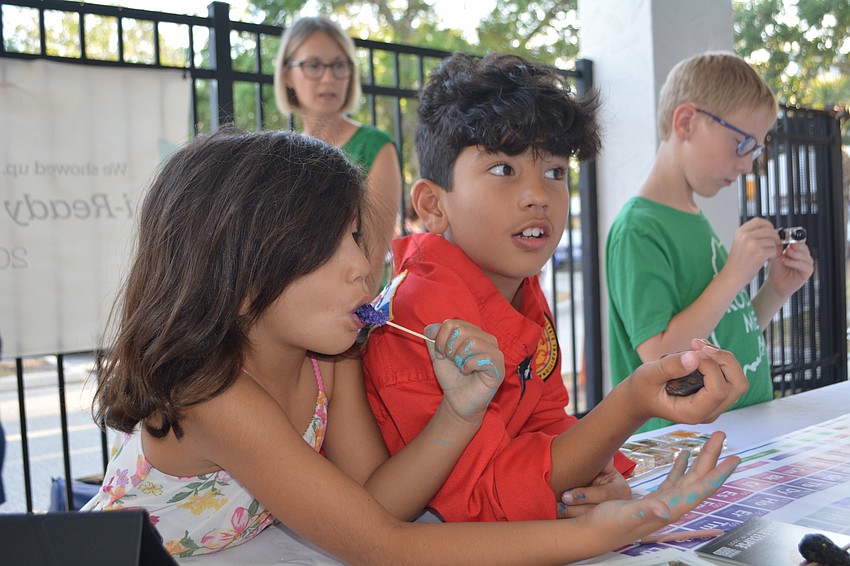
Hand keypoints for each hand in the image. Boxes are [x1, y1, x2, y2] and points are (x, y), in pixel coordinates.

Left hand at [424, 320, 504, 424]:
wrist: (457, 400)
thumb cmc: (451, 377)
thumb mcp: (437, 356)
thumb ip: (433, 340)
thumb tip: (430, 327)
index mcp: (472, 332)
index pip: (452, 323)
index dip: (441, 339)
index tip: (440, 353)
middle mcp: (486, 338)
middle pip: (461, 329)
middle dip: (449, 348)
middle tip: (451, 361)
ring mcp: (494, 351)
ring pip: (472, 341)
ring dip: (459, 357)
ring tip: (461, 366)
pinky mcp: (499, 366)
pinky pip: (483, 358)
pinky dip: (468, 366)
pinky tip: (468, 372)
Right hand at [571, 431, 739, 550]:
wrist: (593, 534)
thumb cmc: (608, 527)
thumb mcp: (626, 517)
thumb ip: (646, 512)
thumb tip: (666, 509)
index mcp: (671, 508)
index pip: (701, 489)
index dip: (719, 474)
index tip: (734, 459)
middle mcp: (672, 505)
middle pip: (699, 478)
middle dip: (712, 457)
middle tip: (722, 435)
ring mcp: (664, 501)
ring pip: (689, 477)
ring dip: (700, 459)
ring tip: (710, 442)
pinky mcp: (654, 498)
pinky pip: (673, 479)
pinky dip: (680, 466)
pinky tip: (682, 455)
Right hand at [623, 339, 748, 424]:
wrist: (640, 398)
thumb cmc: (642, 388)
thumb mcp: (649, 375)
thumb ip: (670, 367)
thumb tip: (695, 357)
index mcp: (693, 412)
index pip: (718, 390)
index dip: (710, 367)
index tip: (691, 352)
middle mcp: (709, 412)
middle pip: (737, 386)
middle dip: (724, 360)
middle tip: (699, 345)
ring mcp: (714, 405)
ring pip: (737, 380)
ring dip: (723, 358)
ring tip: (698, 344)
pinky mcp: (714, 395)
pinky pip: (729, 377)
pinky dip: (719, 360)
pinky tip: (699, 349)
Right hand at [724, 217, 781, 287]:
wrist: (732, 276)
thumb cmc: (737, 262)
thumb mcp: (740, 243)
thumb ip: (751, 235)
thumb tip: (769, 229)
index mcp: (740, 232)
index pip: (759, 221)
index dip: (768, 225)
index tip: (770, 231)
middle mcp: (746, 236)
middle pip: (769, 230)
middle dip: (775, 237)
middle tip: (774, 244)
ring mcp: (752, 244)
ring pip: (773, 240)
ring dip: (774, 248)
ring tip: (767, 254)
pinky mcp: (759, 253)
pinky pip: (774, 250)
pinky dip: (773, 255)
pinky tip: (767, 259)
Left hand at [764, 240, 813, 297]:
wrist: (775, 283)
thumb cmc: (776, 269)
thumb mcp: (775, 256)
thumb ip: (778, 247)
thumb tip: (778, 237)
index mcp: (797, 250)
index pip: (799, 240)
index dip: (794, 239)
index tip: (786, 239)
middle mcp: (803, 255)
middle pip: (803, 247)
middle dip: (795, 247)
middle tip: (786, 248)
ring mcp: (807, 263)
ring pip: (804, 255)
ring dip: (794, 255)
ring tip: (783, 256)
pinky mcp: (808, 271)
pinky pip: (805, 265)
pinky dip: (794, 263)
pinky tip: (785, 262)